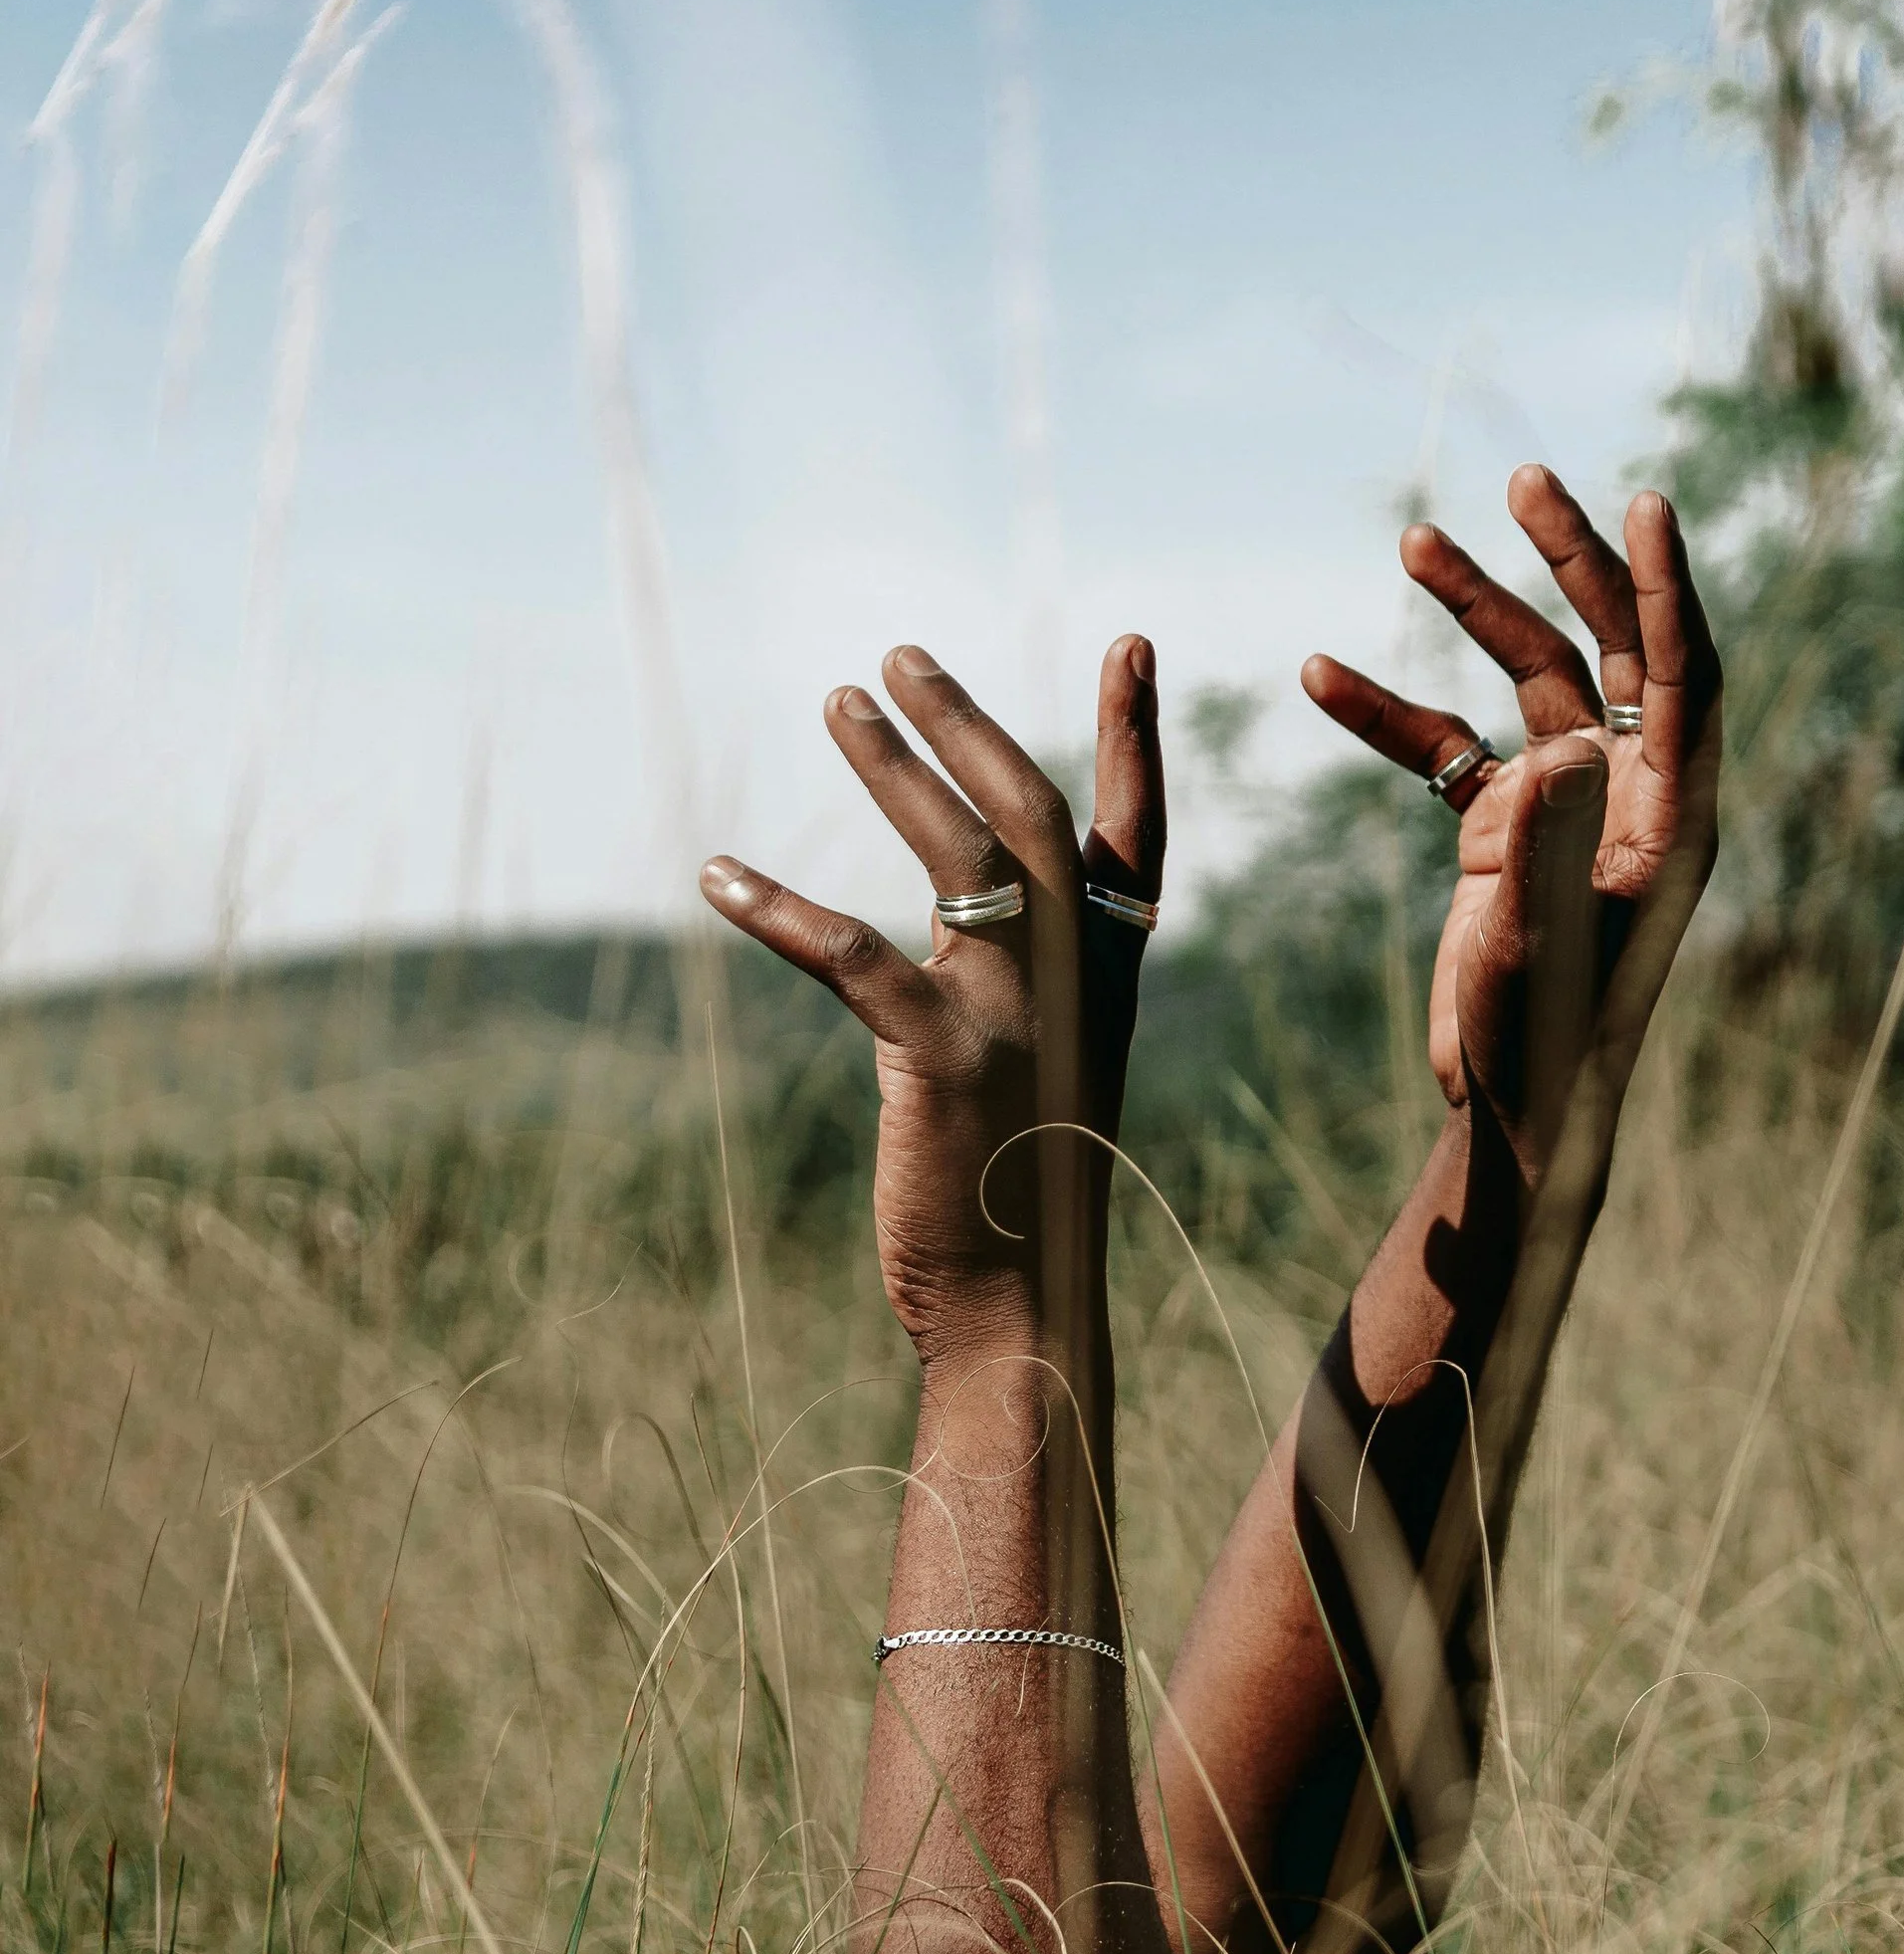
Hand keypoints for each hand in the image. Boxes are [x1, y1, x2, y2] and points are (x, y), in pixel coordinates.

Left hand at [700, 636, 1163, 1357]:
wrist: (1022, 1308)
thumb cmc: (1025, 1194)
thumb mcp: (1051, 1070)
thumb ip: (1036, 984)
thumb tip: (991, 915)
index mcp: (1110, 976)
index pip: (1134, 832)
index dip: (1134, 737)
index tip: (1127, 644)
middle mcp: (1078, 980)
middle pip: (1030, 812)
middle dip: (968, 722)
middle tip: (900, 654)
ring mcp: (1018, 1014)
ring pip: (958, 855)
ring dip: (892, 768)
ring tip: (838, 703)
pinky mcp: (943, 1058)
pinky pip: (853, 954)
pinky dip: (780, 908)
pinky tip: (719, 875)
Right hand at [1301, 466, 1720, 1172]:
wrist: (1504, 1113)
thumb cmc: (1540, 1046)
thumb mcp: (1542, 946)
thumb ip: (1556, 846)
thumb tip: (1573, 744)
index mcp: (1671, 818)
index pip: (1685, 677)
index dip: (1667, 588)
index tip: (1646, 500)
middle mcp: (1631, 796)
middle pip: (1614, 649)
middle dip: (1570, 562)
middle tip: (1526, 481)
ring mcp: (1566, 809)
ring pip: (1529, 679)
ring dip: (1475, 611)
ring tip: (1411, 540)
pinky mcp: (1505, 833)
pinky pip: (1450, 748)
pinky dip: (1392, 715)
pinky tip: (1319, 676)